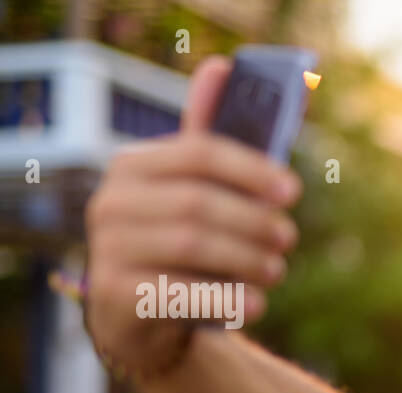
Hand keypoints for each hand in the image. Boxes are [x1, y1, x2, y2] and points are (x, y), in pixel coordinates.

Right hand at [83, 55, 302, 376]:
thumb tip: (221, 67)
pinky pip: (180, 293)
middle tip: (287, 239)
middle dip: (254, 221)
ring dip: (247, 259)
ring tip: (275, 269)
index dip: (252, 169)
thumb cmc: (181, 244)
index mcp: (134, 166)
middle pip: (200, 202)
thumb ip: (213, 143)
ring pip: (193, 244)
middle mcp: (112, 202)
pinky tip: (257, 304)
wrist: (141, 317)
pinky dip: (226, 298)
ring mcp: (108, 249)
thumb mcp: (197, 194)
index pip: (199, 152)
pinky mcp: (116, 296)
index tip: (292, 191)